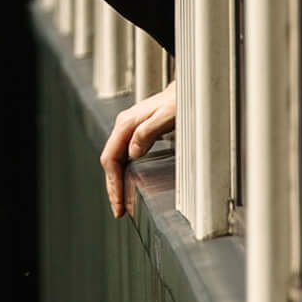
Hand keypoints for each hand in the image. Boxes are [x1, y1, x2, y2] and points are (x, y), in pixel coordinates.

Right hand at [99, 81, 176, 216]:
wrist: (190, 90)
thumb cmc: (181, 101)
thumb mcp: (168, 115)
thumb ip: (148, 131)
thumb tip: (132, 152)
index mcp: (127, 123)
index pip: (111, 158)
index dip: (113, 183)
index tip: (119, 203)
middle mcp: (125, 126)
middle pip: (111, 162)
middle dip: (113, 188)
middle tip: (119, 210)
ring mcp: (130, 130)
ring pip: (117, 160)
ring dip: (118, 182)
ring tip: (122, 203)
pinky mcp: (138, 134)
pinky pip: (125, 157)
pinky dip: (125, 174)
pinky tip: (130, 184)